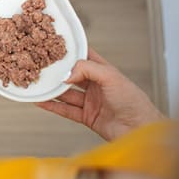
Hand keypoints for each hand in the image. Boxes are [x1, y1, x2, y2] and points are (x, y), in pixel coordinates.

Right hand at [36, 48, 164, 140]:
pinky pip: (66, 110)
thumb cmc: (134, 102)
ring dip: (52, 91)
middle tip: (42, 67)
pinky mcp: (87, 117)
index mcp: (104, 72)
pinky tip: (42, 102)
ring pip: (66, 94)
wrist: (140, 130)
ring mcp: (91, 102)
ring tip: (38, 85)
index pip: (84, 57)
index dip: (71, 52)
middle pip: (72, 76)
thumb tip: (67, 74)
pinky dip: (53, 106)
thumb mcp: (111, 77)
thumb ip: (87, 70)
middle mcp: (96, 86)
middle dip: (57, 72)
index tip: (54, 47)